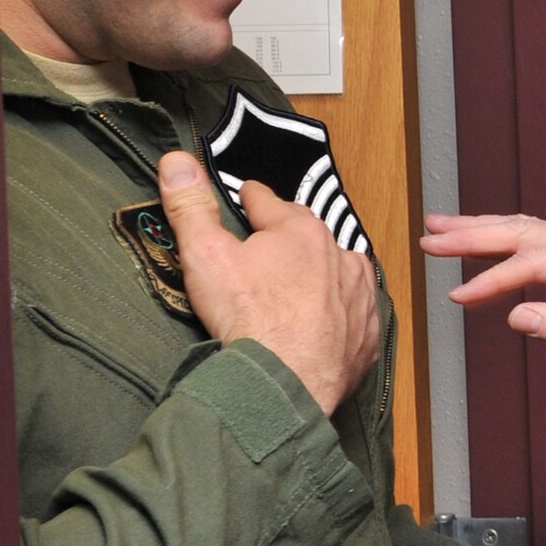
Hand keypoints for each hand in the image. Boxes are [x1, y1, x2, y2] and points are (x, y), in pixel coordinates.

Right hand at [158, 151, 379, 415]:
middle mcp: (340, 255)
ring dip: (321, 275)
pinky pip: (354, 315)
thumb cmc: (247, 317)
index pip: (268, 202)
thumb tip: (177, 160)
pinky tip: (321, 326)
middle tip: (266, 252)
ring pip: (338, 272)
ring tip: (296, 290)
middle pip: (307, 236)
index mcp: (300, 230)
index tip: (247, 196)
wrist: (286, 384)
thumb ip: (191, 207)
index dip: (251, 200)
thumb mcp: (205, 255)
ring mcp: (360, 295)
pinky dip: (339, 316)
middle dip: (288, 239)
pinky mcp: (368, 333)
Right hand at [421, 213, 545, 371]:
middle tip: (427, 237)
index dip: (490, 281)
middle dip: (472, 234)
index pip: (532, 265)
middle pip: (522, 232)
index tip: (456, 298)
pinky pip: (542, 236)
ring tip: (441, 227)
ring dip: (484, 228)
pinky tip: (486, 236)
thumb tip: (516, 318)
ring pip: (529, 228)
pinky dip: (508, 235)